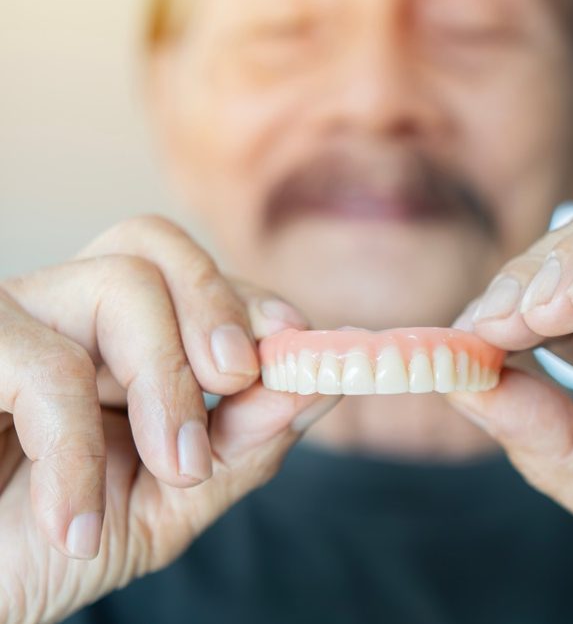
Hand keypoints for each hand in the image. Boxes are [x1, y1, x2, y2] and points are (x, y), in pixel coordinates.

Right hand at [0, 216, 335, 623]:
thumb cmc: (54, 546)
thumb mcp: (173, 499)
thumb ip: (246, 442)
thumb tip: (324, 383)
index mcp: (119, 340)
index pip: (193, 276)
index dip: (248, 298)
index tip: (294, 340)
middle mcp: (66, 314)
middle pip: (154, 243)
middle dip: (216, 305)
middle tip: (238, 378)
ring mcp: (14, 322)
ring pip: (118, 283)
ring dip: (166, 379)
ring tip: (175, 467)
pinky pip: (43, 364)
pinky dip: (76, 449)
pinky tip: (77, 525)